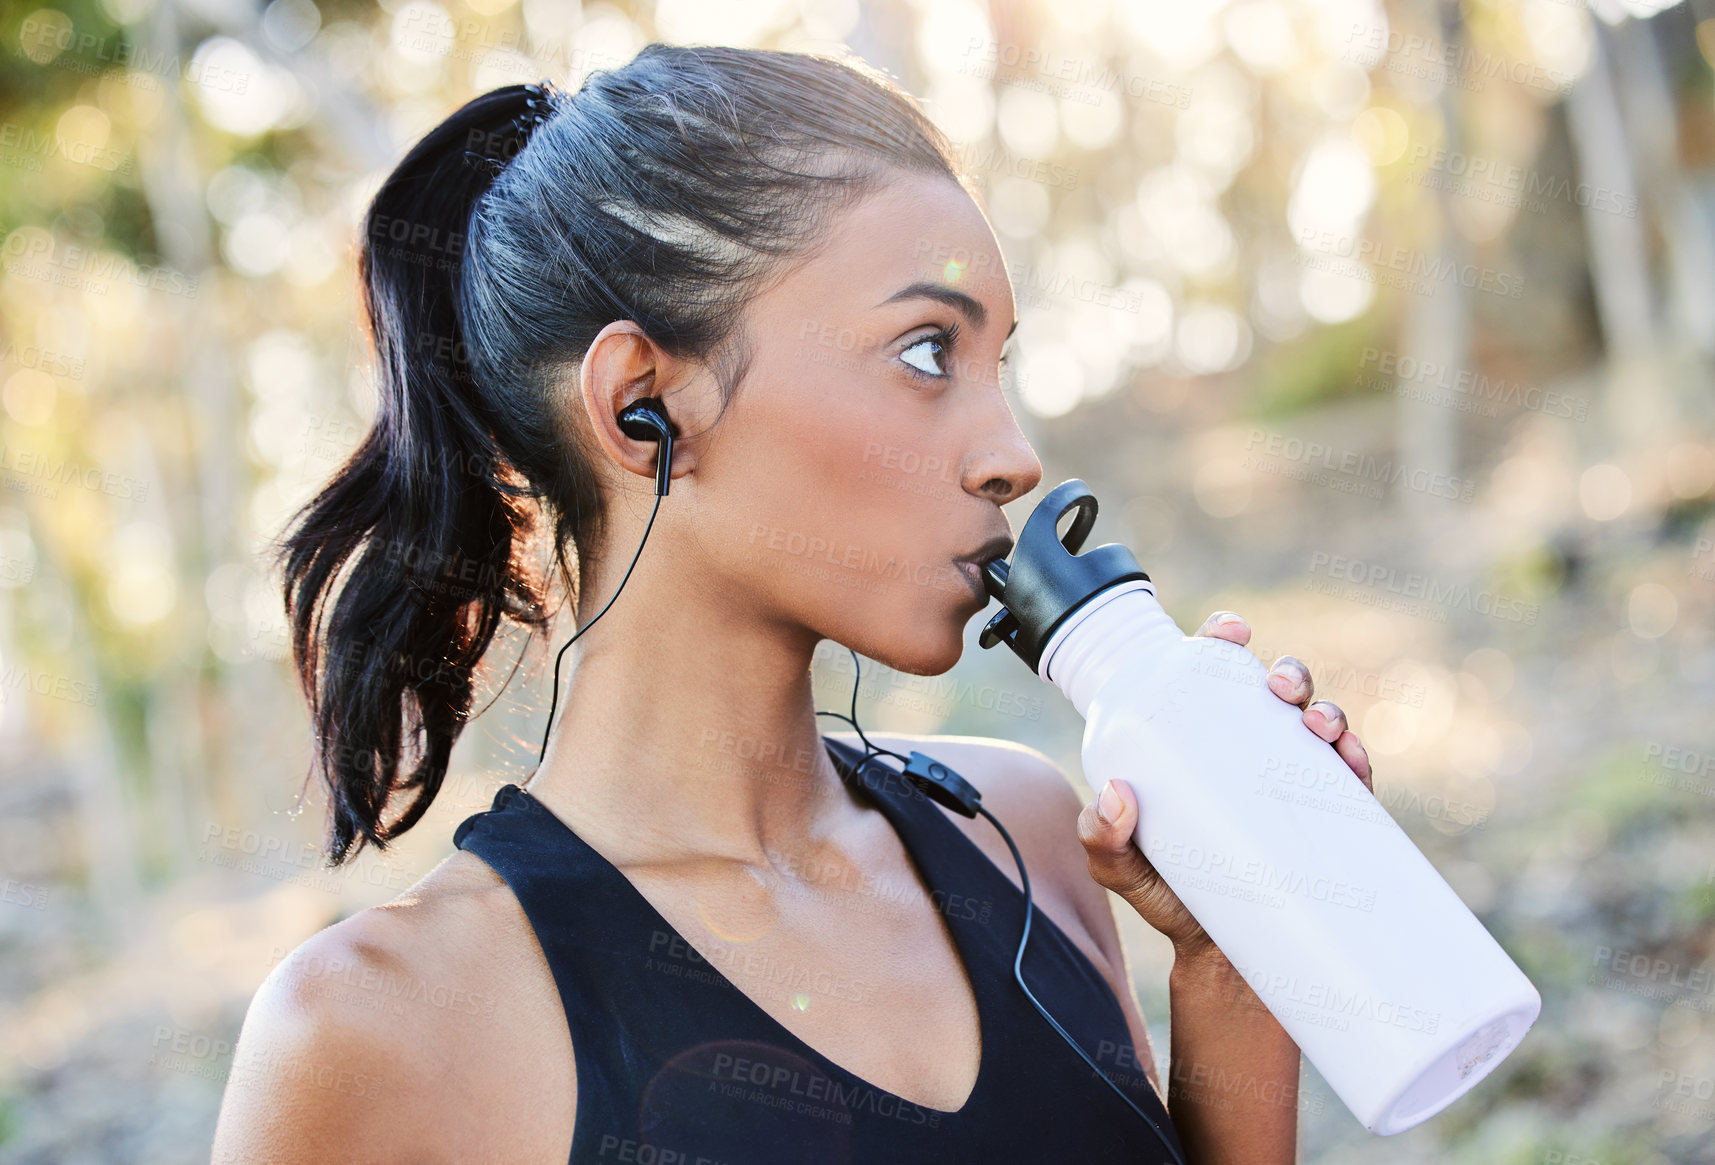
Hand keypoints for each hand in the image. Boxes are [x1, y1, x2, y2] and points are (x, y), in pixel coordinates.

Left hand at [1075, 610, 1374, 959]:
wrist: (1221, 961)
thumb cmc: (1168, 896)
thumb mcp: (1119, 868)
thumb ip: (1101, 839)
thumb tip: (1115, 797)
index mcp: (1203, 743)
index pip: (1214, 677)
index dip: (1223, 642)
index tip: (1230, 631)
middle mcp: (1253, 754)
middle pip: (1278, 692)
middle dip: (1287, 672)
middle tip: (1278, 688)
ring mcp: (1295, 784)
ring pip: (1321, 726)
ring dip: (1327, 710)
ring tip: (1316, 724)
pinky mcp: (1331, 822)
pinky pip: (1354, 780)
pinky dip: (1358, 759)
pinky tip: (1351, 758)